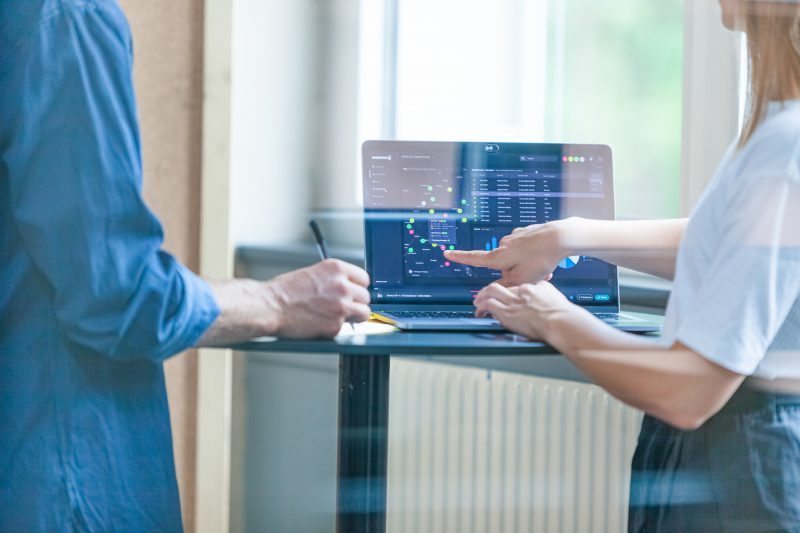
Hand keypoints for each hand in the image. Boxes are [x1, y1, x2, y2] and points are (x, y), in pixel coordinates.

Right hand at [267, 259, 370, 337]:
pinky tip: (321, 323)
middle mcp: (342, 285)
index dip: (358, 287)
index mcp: (336, 269)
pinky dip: (335, 328)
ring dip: (354, 317)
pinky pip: (346, 328)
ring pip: (364, 313)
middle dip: (356, 302)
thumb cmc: (284, 291)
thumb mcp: (313, 273)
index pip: (364, 278)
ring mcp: (341, 306)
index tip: (354, 292)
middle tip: (343, 306)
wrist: (270, 306)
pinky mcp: (336, 325)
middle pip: (366, 296)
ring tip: (337, 316)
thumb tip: (346, 286)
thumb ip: (333, 279)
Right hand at [444, 219, 579, 285]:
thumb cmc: (540, 258)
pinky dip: (533, 256)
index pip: (473, 258)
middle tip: (533, 278)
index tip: (447, 253)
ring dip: (527, 265)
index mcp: (498, 256)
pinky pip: (526, 249)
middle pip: (503, 265)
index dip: (459, 257)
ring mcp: (516, 237)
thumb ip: (506, 286)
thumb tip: (497, 287)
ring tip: (543, 268)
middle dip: (516, 273)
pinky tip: (545, 257)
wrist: (559, 237)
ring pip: (517, 258)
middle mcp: (503, 244)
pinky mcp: (527, 233)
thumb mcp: (521, 280)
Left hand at [474, 281, 577, 340]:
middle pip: (499, 286)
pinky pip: (489, 305)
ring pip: (491, 293)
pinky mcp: (507, 313)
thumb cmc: (561, 313)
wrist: (560, 321)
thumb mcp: (552, 294)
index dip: (505, 291)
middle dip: (488, 290)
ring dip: (482, 297)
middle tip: (483, 295)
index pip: (512, 286)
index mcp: (531, 287)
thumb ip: (544, 290)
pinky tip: (479, 312)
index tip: (502, 295)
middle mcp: (519, 292)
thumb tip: (541, 288)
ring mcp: (512, 302)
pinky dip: (481, 308)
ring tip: (477, 303)